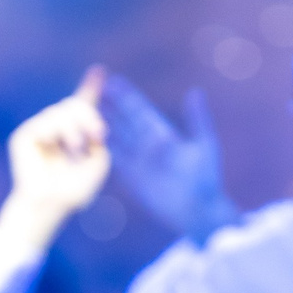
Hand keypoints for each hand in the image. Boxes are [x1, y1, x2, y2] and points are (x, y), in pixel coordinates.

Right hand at [0, 67, 113, 242]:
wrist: (51, 205)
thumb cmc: (75, 190)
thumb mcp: (98, 162)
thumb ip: (98, 137)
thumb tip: (91, 116)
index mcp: (73, 134)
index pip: (82, 106)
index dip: (90, 88)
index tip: (100, 71)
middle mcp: (55, 130)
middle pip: (72, 104)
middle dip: (88, 115)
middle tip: (99, 134)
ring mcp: (38, 132)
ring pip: (60, 111)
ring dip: (74, 128)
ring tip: (76, 149)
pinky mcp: (24, 136)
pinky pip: (45, 121)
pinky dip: (56, 133)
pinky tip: (57, 148)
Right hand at [102, 74, 234, 240]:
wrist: (198, 211)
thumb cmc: (206, 178)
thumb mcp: (204, 145)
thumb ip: (197, 118)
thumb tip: (195, 92)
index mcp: (163, 134)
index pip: (140, 110)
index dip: (127, 96)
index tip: (113, 81)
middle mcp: (148, 145)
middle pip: (124, 121)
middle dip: (110, 105)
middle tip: (93, 89)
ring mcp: (138, 161)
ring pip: (116, 138)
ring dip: (102, 124)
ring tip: (86, 109)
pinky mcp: (132, 178)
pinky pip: (114, 161)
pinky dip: (103, 149)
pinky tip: (90, 137)